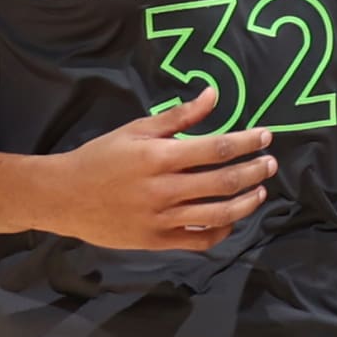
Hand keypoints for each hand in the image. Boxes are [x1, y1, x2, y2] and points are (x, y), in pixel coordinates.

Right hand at [45, 85, 277, 253]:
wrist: (65, 197)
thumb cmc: (101, 157)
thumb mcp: (136, 130)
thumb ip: (178, 116)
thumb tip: (214, 94)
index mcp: (159, 157)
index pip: (215, 149)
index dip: (246, 142)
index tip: (265, 137)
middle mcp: (164, 190)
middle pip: (224, 182)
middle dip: (254, 171)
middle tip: (270, 163)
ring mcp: (162, 219)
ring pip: (218, 214)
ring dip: (246, 202)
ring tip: (260, 191)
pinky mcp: (157, 242)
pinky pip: (200, 240)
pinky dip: (222, 230)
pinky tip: (231, 218)